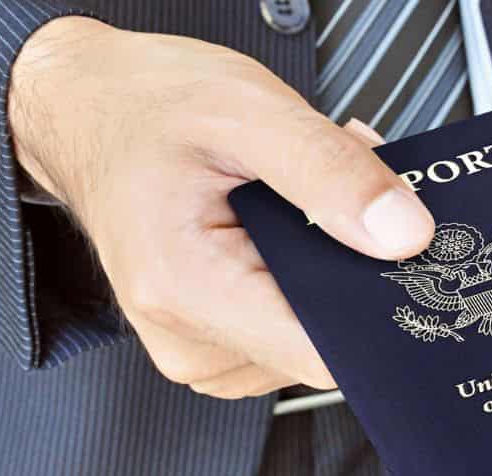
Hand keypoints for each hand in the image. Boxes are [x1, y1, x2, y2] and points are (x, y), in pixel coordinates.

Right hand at [8, 17, 432, 396]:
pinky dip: (300, 282)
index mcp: (187, 288)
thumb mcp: (248, 109)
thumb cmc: (145, 106)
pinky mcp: (207, 343)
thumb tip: (405, 235)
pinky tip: (280, 229)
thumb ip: (332, 172)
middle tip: (335, 196)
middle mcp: (185, 338)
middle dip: (347, 271)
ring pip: (308, 341)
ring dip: (323, 272)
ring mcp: (194, 349)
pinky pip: (283, 332)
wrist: (86, 110)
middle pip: (321, 346)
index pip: (321, 353)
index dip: (374, 307)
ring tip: (293, 202)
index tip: (397, 254)